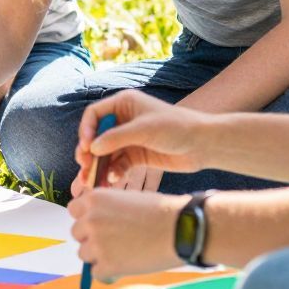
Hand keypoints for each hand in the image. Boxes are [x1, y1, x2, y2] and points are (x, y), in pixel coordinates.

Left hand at [68, 188, 183, 279]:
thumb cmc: (161, 211)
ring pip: (84, 254)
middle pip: (77, 233)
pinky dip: (108, 273)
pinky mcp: (106, 265)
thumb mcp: (128, 198)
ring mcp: (96, 243)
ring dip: (99, 256)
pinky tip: (124, 267)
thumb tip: (97, 224)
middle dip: (91, 237)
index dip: (87, 217)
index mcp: (95, 199)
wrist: (180, 229)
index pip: (74, 210)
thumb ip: (107, 209)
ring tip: (122, 253)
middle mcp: (91, 220)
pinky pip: (97, 273)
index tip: (99, 223)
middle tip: (113, 240)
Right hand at [70, 90, 211, 195]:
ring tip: (93, 184)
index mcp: (124, 104)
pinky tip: (111, 182)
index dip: (86, 131)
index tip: (85, 148)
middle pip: (96, 137)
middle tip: (85, 170)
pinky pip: (118, 165)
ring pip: (106, 154)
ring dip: (98, 168)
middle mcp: (124, 120)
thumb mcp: (144, 129)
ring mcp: (130, 139)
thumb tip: (91, 148)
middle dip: (89, 154)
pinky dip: (112, 174)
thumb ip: (116, 138)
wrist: (203, 144)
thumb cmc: (176, 127)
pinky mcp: (137, 156)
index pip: (94, 115)